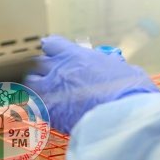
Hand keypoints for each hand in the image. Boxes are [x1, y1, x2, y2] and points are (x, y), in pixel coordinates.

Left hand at [25, 35, 159, 133]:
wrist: (123, 115)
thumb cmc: (129, 90)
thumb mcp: (125, 69)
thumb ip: (114, 63)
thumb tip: (114, 61)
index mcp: (76, 56)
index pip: (52, 44)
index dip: (51, 48)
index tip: (51, 50)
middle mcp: (60, 70)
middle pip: (37, 63)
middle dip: (41, 67)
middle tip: (49, 74)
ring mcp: (51, 91)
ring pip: (30, 83)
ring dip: (36, 86)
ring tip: (43, 93)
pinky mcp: (49, 112)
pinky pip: (34, 106)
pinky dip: (38, 108)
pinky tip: (46, 111)